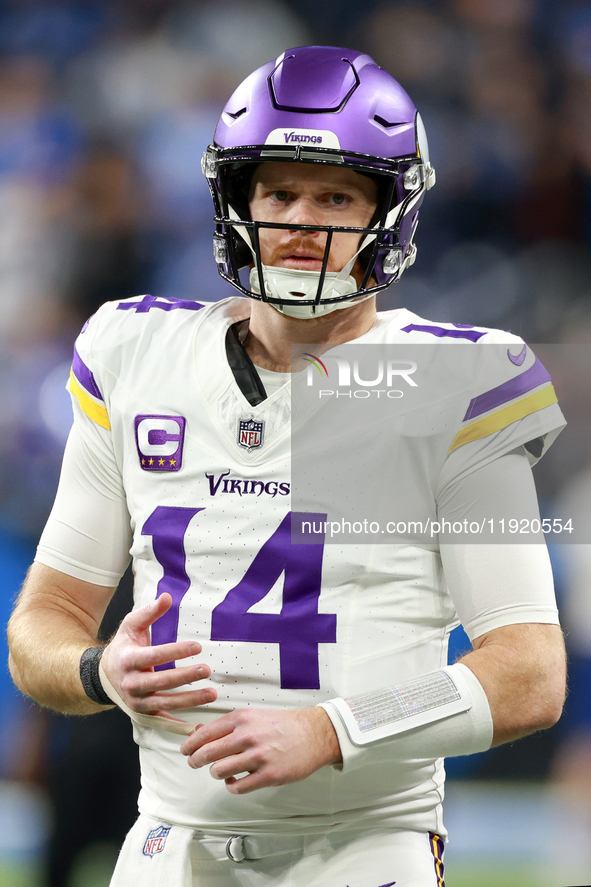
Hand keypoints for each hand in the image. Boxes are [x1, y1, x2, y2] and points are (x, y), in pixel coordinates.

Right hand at [100, 593, 215, 720]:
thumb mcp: (131, 625)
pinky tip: (200, 721)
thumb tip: (167, 597)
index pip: (155, 656)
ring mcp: (137, 701)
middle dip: (185, 677)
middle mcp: (131, 683)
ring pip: (165, 703)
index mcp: (128, 660)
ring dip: (189, 700)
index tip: (197, 646)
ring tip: (212, 694)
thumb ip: (149, 612)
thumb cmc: (123, 647)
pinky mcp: (144, 713)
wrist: (105, 675)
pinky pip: (164, 719)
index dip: (176, 652)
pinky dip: (181, 723)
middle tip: (207, 670)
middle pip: (161, 682)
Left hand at [180, 706, 341, 793]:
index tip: (186, 750)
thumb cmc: (281, 725)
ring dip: (216, 773)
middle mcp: (247, 736)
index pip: (205, 733)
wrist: (312, 734)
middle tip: (195, 763)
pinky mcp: (268, 775)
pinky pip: (238, 787)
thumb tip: (199, 732)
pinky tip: (235, 781)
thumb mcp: (253, 716)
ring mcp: (258, 756)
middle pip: (207, 753)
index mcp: (241, 719)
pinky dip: (232, 786)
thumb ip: (228, 725)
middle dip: (196, 761)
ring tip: (222, 771)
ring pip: (219, 771)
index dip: (190, 744)